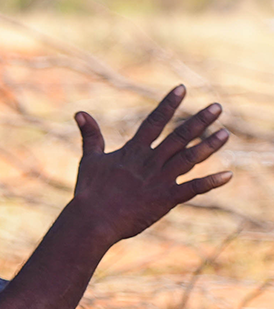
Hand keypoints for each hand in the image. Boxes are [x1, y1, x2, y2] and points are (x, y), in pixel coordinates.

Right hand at [72, 85, 230, 244]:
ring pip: (189, 159)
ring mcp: (159, 180)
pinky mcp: (166, 199)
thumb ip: (90, 135)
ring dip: (209, 146)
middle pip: (179, 137)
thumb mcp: (90, 159)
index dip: (168, 104)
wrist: (93, 219)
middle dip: (199, 121)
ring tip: (225, 133)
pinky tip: (228, 175)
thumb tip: (79, 113)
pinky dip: (210, 182)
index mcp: (133, 151)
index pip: (154, 122)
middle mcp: (149, 162)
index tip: (182, 88)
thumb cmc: (89, 191)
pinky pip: (192, 189)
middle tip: (217, 107)